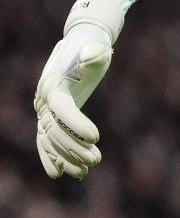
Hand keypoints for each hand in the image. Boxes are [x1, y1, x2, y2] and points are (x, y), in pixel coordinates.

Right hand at [34, 0, 128, 179]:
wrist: (81, 44)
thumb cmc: (92, 46)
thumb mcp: (95, 47)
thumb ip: (95, 52)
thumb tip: (96, 54)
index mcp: (53, 84)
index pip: (62, 109)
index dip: (77, 124)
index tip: (97, 137)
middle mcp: (44, 99)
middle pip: (55, 130)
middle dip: (74, 148)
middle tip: (97, 160)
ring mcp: (44, 109)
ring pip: (50, 140)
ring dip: (67, 157)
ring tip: (87, 171)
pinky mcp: (49, 116)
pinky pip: (46, 141)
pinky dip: (52, 157)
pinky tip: (64, 173)